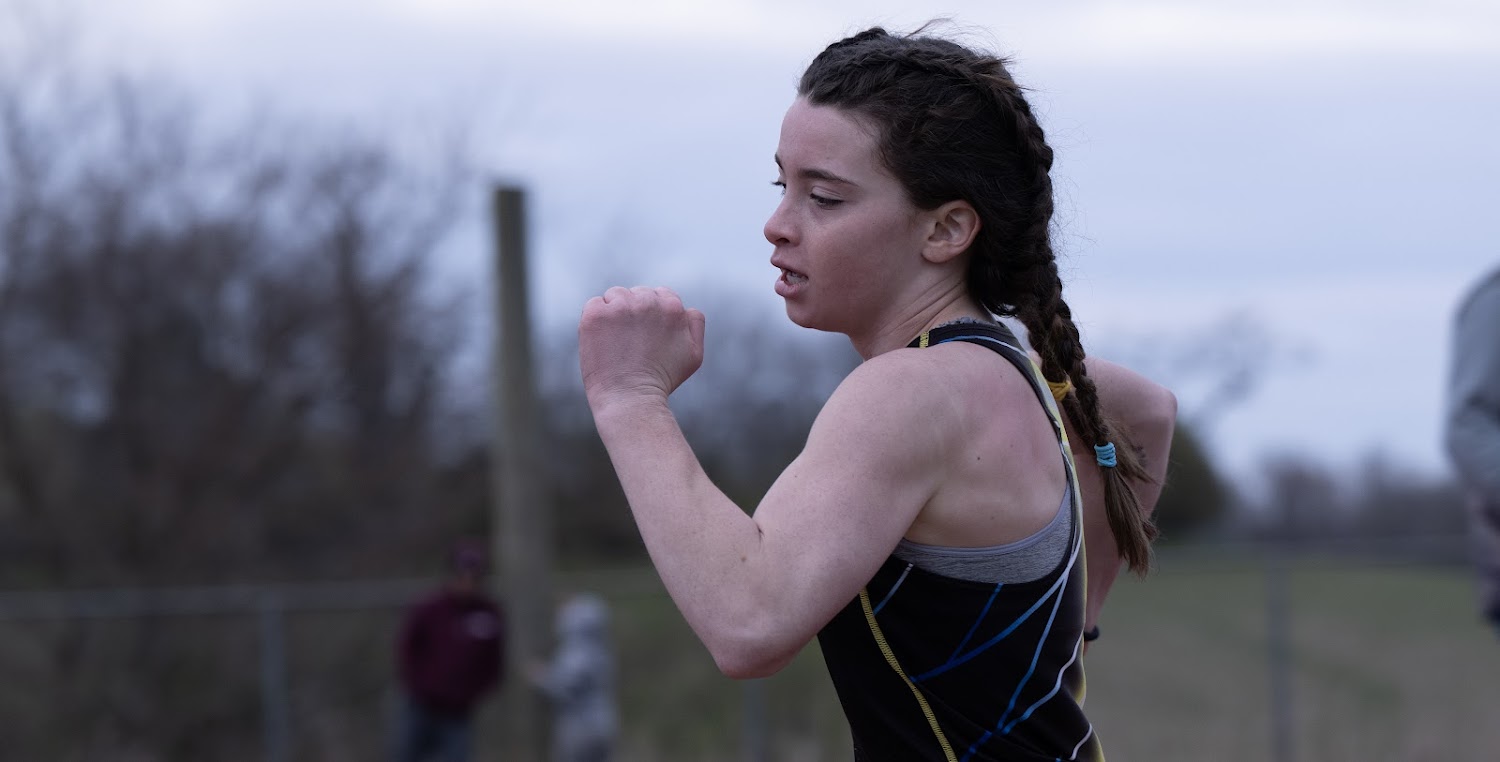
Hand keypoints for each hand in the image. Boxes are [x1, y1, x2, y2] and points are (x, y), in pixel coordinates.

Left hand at [578, 286, 705, 412]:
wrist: (631, 399)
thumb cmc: (662, 381)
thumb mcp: (694, 355)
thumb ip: (694, 324)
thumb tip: (684, 308)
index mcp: (672, 307)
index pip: (660, 295)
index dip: (652, 316)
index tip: (646, 335)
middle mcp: (647, 301)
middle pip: (637, 293)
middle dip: (634, 312)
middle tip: (632, 342)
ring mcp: (620, 306)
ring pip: (616, 295)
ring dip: (615, 312)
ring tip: (617, 342)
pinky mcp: (596, 315)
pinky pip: (595, 305)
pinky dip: (596, 321)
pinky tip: (603, 342)